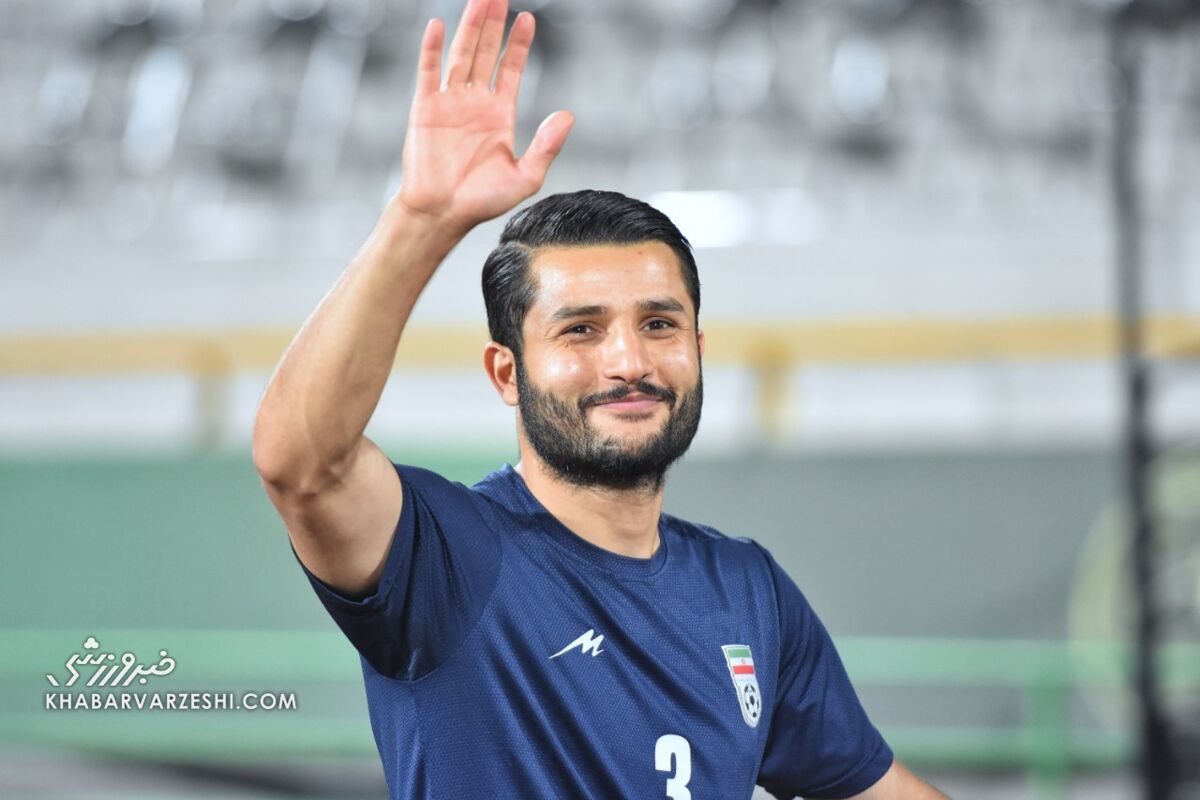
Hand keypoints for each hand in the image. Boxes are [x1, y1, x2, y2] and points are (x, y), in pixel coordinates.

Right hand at [392, 0, 573, 232]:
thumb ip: (546, 146)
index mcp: (499, 114)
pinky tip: (440, 26)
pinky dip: (433, 49)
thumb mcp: (526, 177)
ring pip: (462, 55)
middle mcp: (475, 103)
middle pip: (486, 52)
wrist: (442, 214)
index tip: (528, 18)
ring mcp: (449, 103)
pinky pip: (429, 72)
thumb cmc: (482, 201)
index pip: (510, 69)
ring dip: (470, 26)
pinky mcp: (424, 109)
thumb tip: (567, 116)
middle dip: (494, 23)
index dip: (519, 44)